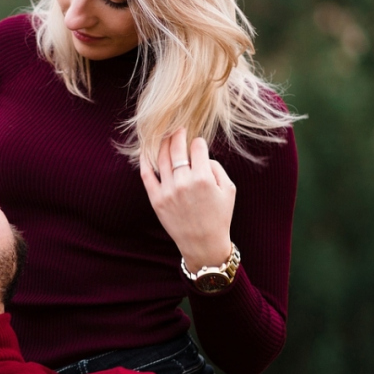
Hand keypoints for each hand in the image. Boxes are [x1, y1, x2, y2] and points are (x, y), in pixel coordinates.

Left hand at [140, 128, 235, 272]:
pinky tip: (146, 150)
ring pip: (162, 158)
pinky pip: (147, 176)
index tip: (198, 144)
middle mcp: (184, 182)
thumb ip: (216, 167)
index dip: (198, 143)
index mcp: (203, 178)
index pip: (197, 147)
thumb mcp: (229, 190)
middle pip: (177, 148)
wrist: (203, 243)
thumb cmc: (219, 216)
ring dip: (163, 143)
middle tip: (178, 129)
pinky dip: (145, 161)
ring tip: (165, 136)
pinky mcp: (156, 200)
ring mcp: (168, 191)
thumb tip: (201, 155)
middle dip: (178, 134)